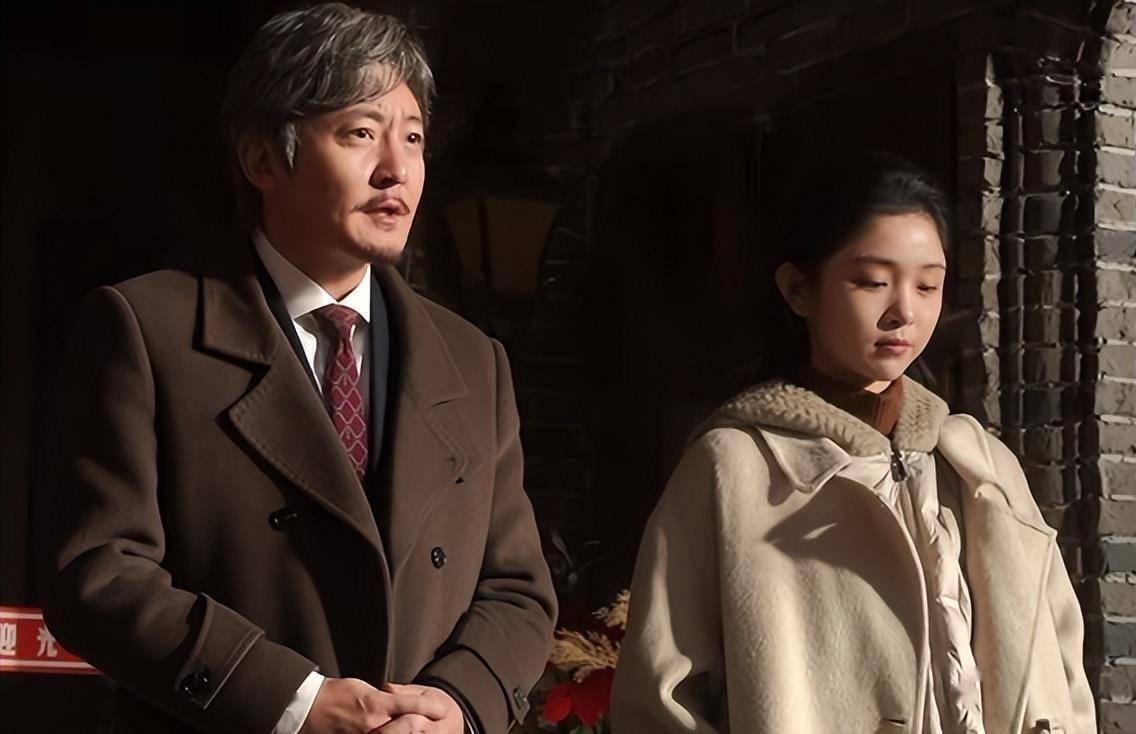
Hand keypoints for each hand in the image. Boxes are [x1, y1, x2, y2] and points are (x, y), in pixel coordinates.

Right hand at [300, 678, 450, 733]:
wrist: (310, 708)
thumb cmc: (336, 694)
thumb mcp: (365, 688)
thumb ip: (384, 698)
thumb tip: (399, 702)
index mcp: (376, 705)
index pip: (411, 707)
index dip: (430, 708)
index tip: (442, 708)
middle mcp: (374, 724)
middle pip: (410, 727)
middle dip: (425, 725)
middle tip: (440, 721)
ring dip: (411, 730)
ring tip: (423, 728)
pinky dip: (396, 732)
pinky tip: (404, 729)